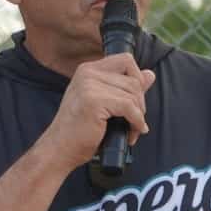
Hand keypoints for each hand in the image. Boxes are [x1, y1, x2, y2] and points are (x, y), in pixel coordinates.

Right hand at [37, 54, 155, 171]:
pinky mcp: (94, 101)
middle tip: (133, 122)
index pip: (126, 60)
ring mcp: (89, 85)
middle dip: (140, 104)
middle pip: (133, 80)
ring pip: (133, 94)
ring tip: (129, 130)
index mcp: (88, 70)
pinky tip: (132, 133)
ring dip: (138, 116)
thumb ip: (126, 87)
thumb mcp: (105, 104)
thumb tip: (150, 74)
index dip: (136, 81)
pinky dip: (136, 122)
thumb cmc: (80, 130)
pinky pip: (129, 107)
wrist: (60, 150)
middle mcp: (87, 73)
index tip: (134, 102)